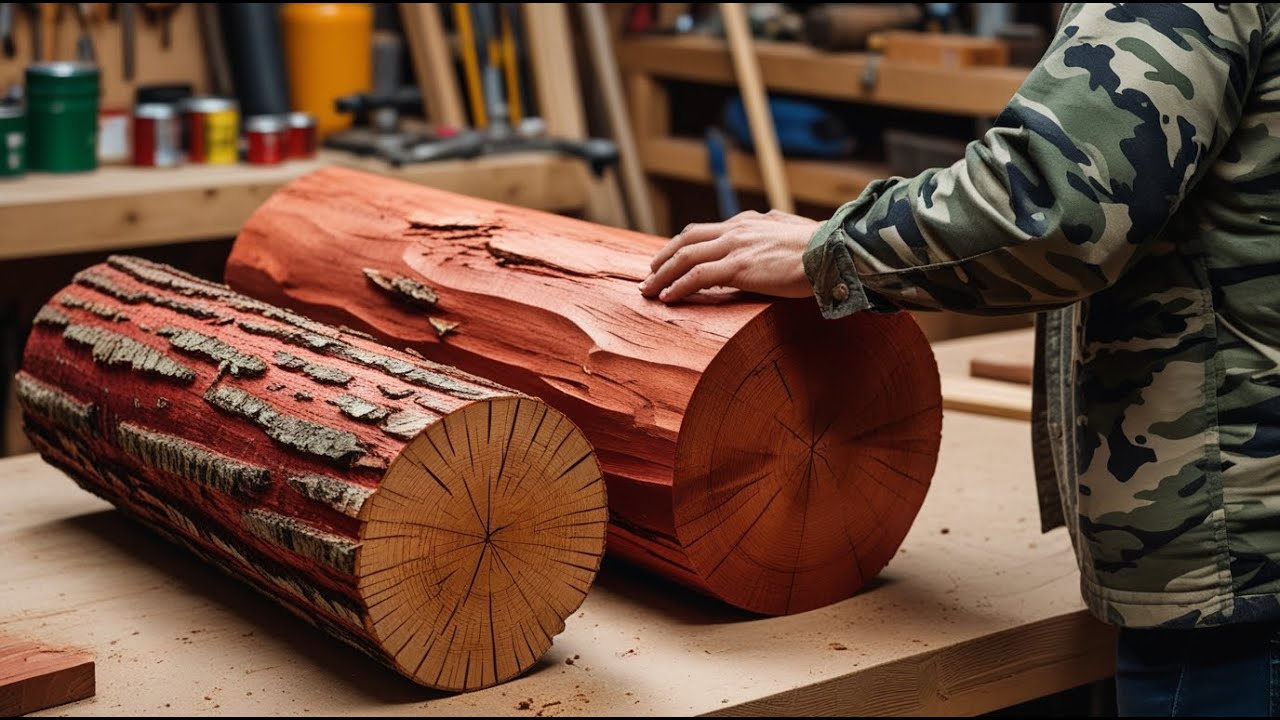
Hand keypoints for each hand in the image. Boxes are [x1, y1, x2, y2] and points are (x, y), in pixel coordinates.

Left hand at [639, 210, 819, 301]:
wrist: (835, 251)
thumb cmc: (822, 247)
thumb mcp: (792, 231)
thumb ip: (773, 232)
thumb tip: (771, 234)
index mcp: (749, 222)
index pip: (705, 230)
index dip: (682, 245)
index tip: (670, 259)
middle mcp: (737, 229)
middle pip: (687, 240)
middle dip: (664, 258)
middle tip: (650, 275)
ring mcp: (736, 246)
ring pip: (686, 257)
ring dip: (663, 275)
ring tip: (649, 291)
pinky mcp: (739, 266)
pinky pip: (698, 276)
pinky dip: (678, 286)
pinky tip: (668, 297)